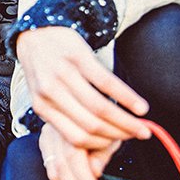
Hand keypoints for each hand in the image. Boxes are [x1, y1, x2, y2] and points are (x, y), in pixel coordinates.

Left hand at [17, 26, 150, 148]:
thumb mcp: (45, 96)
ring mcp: (64, 74)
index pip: (76, 138)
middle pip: (90, 125)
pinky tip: (141, 107)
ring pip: (100, 108)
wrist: (36, 32)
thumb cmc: (45, 69)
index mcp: (43, 107)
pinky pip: (106, 83)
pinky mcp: (78, 57)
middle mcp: (51, 93)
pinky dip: (127, 97)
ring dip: (126, 121)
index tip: (118, 145)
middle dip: (118, 135)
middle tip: (139, 136)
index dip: (101, 146)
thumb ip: (63, 118)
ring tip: (143, 126)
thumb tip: (91, 147)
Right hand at [40, 123, 120, 179]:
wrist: (86, 104)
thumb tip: (94, 173)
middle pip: (62, 167)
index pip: (74, 157)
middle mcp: (55, 130)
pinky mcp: (43, 143)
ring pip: (53, 171)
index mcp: (73, 124)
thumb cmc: (105, 120)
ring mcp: (47, 136)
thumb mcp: (110, 133)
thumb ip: (102, 152)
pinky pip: (50, 169)